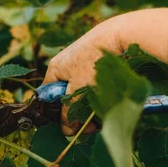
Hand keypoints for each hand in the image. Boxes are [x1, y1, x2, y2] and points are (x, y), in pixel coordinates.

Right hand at [43, 8, 167, 134]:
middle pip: (67, 97)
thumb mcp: (77, 91)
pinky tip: (108, 105)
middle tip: (90, 127)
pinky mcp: (97, 66)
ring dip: (90, 108)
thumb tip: (66, 130)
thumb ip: (69, 112)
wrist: (118, 36)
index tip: (70, 126)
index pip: (48, 96)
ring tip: (101, 119)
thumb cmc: (93, 62)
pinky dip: (100, 97)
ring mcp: (83, 66)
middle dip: (78, 114)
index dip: (57, 114)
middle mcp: (67, 67)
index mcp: (56, 69)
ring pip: (82, 94)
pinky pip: (94, 87)